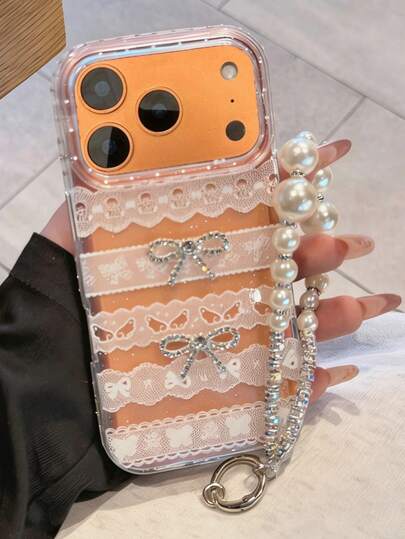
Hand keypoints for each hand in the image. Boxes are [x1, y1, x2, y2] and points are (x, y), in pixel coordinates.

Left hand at [41, 139, 400, 402]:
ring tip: (373, 305)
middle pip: (281, 265)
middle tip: (349, 243)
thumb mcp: (76, 228)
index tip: (330, 154)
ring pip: (290, 324)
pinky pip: (276, 388)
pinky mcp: (223, 385)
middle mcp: (216, 286)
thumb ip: (102, 180)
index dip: (292, 177)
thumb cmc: (62, 297)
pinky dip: (309, 385)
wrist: (44, 377)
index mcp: (194, 245)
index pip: (251, 204)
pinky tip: (336, 373)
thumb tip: (130, 130)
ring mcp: (223, 336)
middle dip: (322, 250)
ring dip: (335, 314)